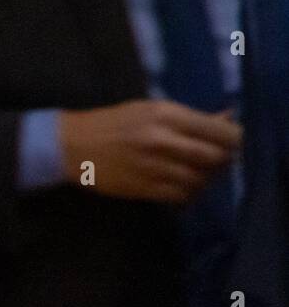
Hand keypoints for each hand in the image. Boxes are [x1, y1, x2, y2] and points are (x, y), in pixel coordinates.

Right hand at [58, 99, 241, 203]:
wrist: (71, 145)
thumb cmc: (111, 122)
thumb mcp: (149, 110)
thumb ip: (188, 117)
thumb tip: (226, 119)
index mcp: (165, 115)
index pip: (219, 132)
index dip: (234, 139)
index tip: (234, 142)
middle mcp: (163, 140)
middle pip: (215, 158)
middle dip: (222, 160)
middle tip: (216, 159)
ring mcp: (153, 167)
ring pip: (200, 179)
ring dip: (204, 179)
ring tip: (196, 172)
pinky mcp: (144, 187)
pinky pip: (181, 196)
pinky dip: (188, 193)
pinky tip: (181, 186)